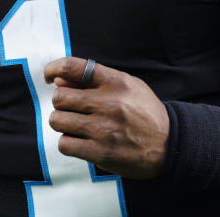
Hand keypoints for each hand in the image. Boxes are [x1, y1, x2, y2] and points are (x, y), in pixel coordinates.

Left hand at [43, 56, 168, 178]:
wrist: (170, 144)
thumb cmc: (144, 112)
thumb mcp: (127, 85)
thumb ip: (94, 80)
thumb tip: (58, 81)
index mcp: (115, 82)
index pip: (73, 67)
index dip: (53, 68)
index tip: (50, 77)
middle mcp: (108, 103)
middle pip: (60, 97)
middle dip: (61, 103)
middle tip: (71, 108)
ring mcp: (103, 129)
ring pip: (58, 121)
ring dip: (63, 123)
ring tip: (77, 125)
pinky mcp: (100, 152)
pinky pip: (65, 144)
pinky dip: (68, 143)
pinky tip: (81, 141)